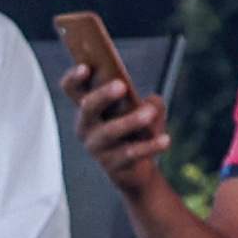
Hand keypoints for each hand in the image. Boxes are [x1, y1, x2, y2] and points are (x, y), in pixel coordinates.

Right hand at [63, 64, 167, 191]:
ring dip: (130, 121)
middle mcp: (86, 127)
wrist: (137, 170)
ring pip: (110, 131)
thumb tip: (151, 103)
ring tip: (149, 113)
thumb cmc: (137, 132)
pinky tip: (166, 140)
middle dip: (102, 95)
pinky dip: (149, 146)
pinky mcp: (111, 165)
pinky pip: (130, 153)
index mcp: (88, 108)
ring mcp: (96, 147)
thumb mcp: (144, 111)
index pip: (72, 89)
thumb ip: (150, 103)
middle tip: (121, 85)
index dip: (74, 77)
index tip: (86, 67)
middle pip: (87, 108)